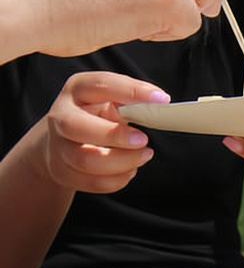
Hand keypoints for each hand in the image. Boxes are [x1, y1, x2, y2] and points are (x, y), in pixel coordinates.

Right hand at [36, 72, 167, 193]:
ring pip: (85, 160)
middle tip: (144, 139)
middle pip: (78, 127)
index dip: (132, 91)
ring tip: (144, 155)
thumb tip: (160, 105)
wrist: (63, 140)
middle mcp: (61, 116)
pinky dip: (117, 179)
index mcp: (78, 90)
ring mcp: (58, 147)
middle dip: (115, 135)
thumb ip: (130, 102)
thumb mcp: (110, 101)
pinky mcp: (63, 172)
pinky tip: (130, 169)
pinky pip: (92, 182)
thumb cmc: (97, 116)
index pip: (101, 85)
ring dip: (122, 161)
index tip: (162, 100)